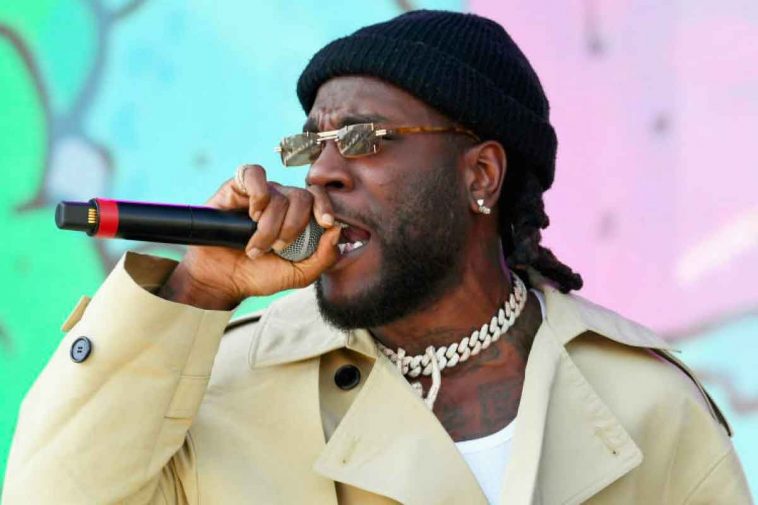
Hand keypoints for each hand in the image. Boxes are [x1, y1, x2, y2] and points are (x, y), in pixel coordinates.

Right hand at [159, 164, 340, 309]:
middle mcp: (281, 201)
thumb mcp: (299, 275)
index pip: (319, 197)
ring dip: (269, 225)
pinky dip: (258, 196)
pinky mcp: (236, 187)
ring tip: (256, 246)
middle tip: (278, 248)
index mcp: (298, 217)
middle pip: (301, 197)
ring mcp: (259, 193)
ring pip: (279, 194)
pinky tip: (251, 215)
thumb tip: (336, 230)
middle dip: (292, 227)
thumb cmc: (258, 275)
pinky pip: (254, 175)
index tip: (326, 223)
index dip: (325, 206)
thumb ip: (325, 257)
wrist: (222, 280)